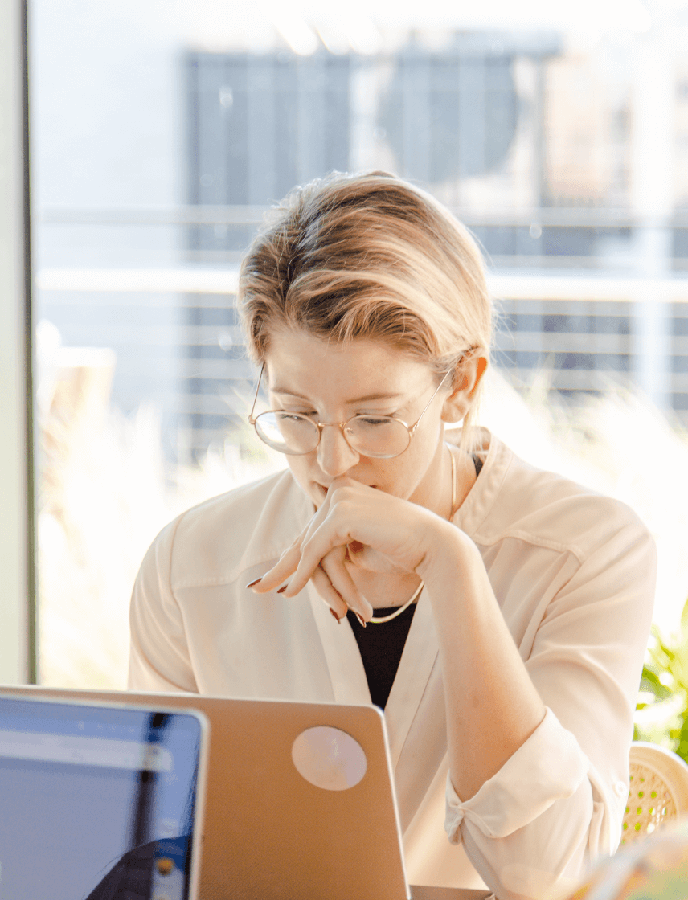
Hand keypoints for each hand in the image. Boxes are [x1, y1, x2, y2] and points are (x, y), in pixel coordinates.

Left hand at [249, 477, 442, 621]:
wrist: (433, 547)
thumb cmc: (402, 550)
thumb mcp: (358, 548)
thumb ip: (335, 547)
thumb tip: (305, 561)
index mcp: (345, 490)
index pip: (314, 529)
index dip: (293, 555)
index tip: (272, 578)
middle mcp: (340, 488)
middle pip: (307, 536)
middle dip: (284, 566)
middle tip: (258, 587)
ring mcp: (340, 498)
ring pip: (313, 547)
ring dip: (310, 579)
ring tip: (284, 595)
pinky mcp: (341, 514)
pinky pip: (315, 549)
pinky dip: (305, 572)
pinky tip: (293, 590)